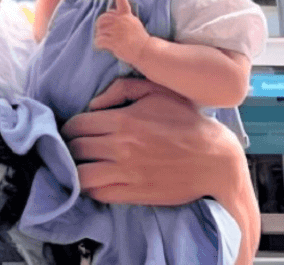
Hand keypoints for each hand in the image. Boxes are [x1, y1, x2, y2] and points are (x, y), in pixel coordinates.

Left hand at [61, 77, 259, 263]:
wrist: (214, 159)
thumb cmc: (186, 121)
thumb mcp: (156, 91)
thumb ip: (121, 89)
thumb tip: (93, 104)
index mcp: (123, 120)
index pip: (77, 125)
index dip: (69, 127)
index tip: (70, 130)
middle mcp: (120, 147)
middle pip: (75, 149)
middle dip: (68, 147)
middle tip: (70, 147)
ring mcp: (127, 173)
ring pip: (81, 176)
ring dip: (74, 170)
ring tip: (78, 165)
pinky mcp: (135, 193)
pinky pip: (99, 194)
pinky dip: (90, 188)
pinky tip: (94, 181)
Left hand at [93, 0, 149, 62]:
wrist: (145, 50)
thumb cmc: (139, 38)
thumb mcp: (133, 23)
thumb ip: (123, 18)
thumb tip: (110, 15)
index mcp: (127, 15)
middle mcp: (121, 21)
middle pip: (102, 18)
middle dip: (100, 25)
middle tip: (104, 32)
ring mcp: (116, 31)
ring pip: (99, 30)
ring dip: (100, 36)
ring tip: (108, 41)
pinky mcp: (113, 41)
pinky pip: (99, 40)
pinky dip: (99, 44)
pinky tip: (105, 47)